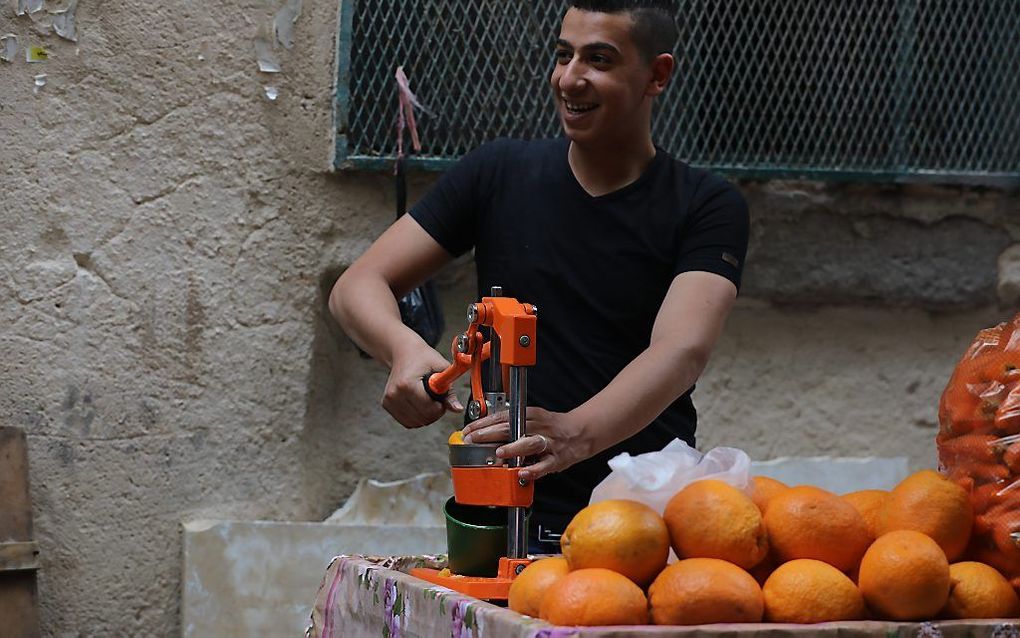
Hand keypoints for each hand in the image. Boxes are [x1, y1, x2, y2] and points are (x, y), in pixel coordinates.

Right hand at [383, 344, 462, 427]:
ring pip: (415, 423)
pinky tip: (419, 404)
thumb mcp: (441, 368)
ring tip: (428, 401)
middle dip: (434, 412)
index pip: (428, 408)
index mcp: (407, 384)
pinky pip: (407, 422)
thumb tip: (458, 409)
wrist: (403, 352)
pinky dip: (416, 417)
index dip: (440, 407)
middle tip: (437, 399)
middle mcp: (395, 393)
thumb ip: (449, 391)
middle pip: (422, 417)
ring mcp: (389, 400)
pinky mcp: (386, 404)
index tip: (442, 399)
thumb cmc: (423, 358)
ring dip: (426, 416)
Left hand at [461, 407, 590, 481]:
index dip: (484, 423)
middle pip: (511, 428)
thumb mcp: (533, 419)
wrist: (581, 432)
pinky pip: (544, 465)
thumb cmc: (552, 427)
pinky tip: (522, 473)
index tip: (468, 430)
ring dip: (513, 448)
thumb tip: (485, 432)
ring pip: (529, 444)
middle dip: (490, 434)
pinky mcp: (556, 459)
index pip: (503, 417)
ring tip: (499, 452)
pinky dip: (534, 470)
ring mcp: (548, 443)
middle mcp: (538, 427)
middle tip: (473, 439)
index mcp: (530, 415)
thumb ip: (512, 424)